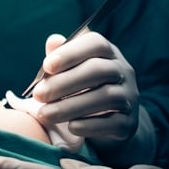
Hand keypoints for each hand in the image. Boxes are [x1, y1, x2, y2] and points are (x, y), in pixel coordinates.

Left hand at [32, 32, 142, 148]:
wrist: (109, 123)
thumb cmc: (83, 88)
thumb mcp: (72, 70)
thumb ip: (61, 56)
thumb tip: (53, 41)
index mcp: (109, 53)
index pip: (96, 43)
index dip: (71, 53)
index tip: (46, 66)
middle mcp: (124, 71)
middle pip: (98, 70)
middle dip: (65, 82)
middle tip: (38, 94)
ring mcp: (130, 97)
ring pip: (106, 97)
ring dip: (71, 106)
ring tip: (45, 114)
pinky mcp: (130, 123)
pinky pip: (113, 123)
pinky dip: (90, 125)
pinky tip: (70, 127)